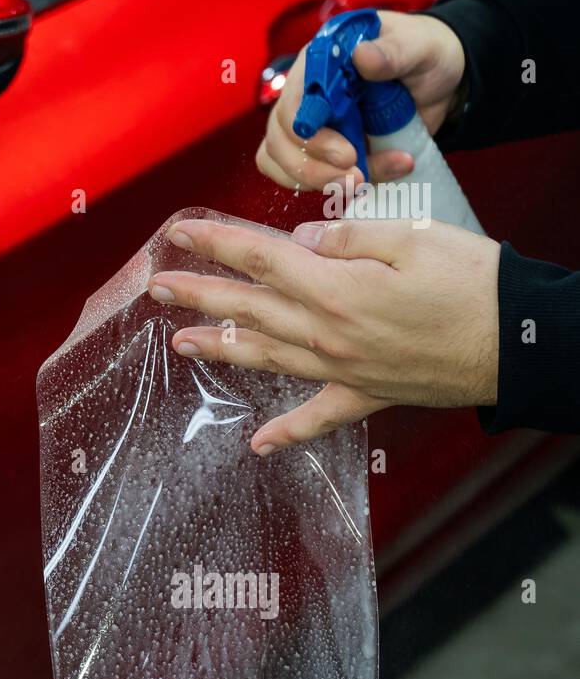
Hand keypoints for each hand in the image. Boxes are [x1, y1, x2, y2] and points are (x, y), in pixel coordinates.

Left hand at [146, 217, 499, 453]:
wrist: (523, 343)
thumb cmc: (475, 283)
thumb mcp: (412, 237)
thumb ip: (348, 235)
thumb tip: (302, 240)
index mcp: (334, 288)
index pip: (257, 259)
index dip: (213, 243)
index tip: (176, 233)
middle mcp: (327, 334)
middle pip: (248, 309)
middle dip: (197, 295)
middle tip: (156, 288)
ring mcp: (344, 369)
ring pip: (266, 358)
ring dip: (220, 350)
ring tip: (180, 344)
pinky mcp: (369, 394)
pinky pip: (319, 417)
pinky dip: (287, 432)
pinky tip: (258, 445)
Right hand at [257, 10, 466, 189]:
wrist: (438, 85)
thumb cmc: (424, 57)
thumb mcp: (419, 48)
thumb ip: (393, 52)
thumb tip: (360, 56)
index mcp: (319, 63)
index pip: (293, 101)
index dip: (310, 132)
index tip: (347, 153)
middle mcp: (303, 95)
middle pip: (280, 139)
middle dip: (314, 166)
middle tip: (357, 177)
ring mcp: (307, 126)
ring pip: (283, 162)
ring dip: (320, 180)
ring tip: (364, 182)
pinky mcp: (315, 152)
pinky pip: (295, 176)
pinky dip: (324, 186)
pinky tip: (361, 184)